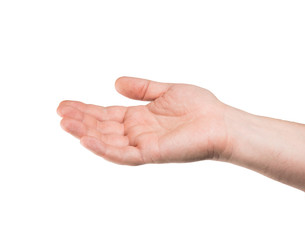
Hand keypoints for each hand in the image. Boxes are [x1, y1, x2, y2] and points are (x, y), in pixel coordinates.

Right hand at [57, 76, 228, 164]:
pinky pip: (124, 155)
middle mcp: (138, 132)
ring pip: (108, 141)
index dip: (86, 110)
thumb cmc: (199, 107)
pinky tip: (86, 140)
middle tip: (60, 112)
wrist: (221, 121)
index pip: (107, 115)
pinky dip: (104, 149)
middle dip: (81, 120)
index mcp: (140, 118)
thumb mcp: (165, 90)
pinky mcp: (152, 153)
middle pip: (103, 128)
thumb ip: (141, 88)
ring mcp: (144, 144)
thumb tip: (115, 83)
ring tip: (65, 123)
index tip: (66, 103)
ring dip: (86, 133)